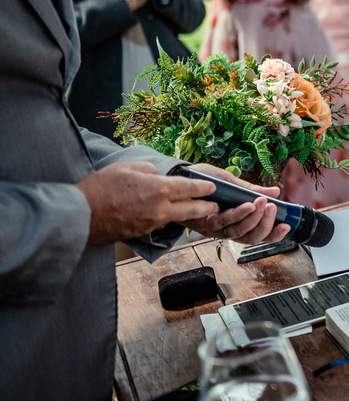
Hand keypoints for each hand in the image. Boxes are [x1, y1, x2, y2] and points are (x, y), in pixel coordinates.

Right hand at [76, 162, 218, 245]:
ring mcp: (152, 223)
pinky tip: (167, 216)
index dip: (204, 187)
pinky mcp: (142, 233)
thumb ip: (149, 171)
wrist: (80, 216)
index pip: (191, 188)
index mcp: (160, 189)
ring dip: (190, 215)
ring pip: (178, 219)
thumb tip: (157, 176)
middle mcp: (161, 208)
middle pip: (192, 209)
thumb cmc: (100, 187)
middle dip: (207, 207)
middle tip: (216, 206)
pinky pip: (160, 225)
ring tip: (199, 212)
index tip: (213, 187)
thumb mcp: (128, 167)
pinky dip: (167, 219)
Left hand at [178, 163, 290, 243]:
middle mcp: (227, 227)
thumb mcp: (233, 183)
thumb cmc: (204, 180)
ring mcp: (215, 227)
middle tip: (273, 209)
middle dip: (265, 226)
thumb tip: (276, 192)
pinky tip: (248, 205)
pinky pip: (224, 223)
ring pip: (239, 233)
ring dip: (254, 219)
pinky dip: (238, 214)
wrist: (181, 175)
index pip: (258, 233)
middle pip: (250, 238)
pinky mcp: (204, 223)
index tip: (287, 225)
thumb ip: (253, 191)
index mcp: (237, 220)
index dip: (273, 233)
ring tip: (263, 204)